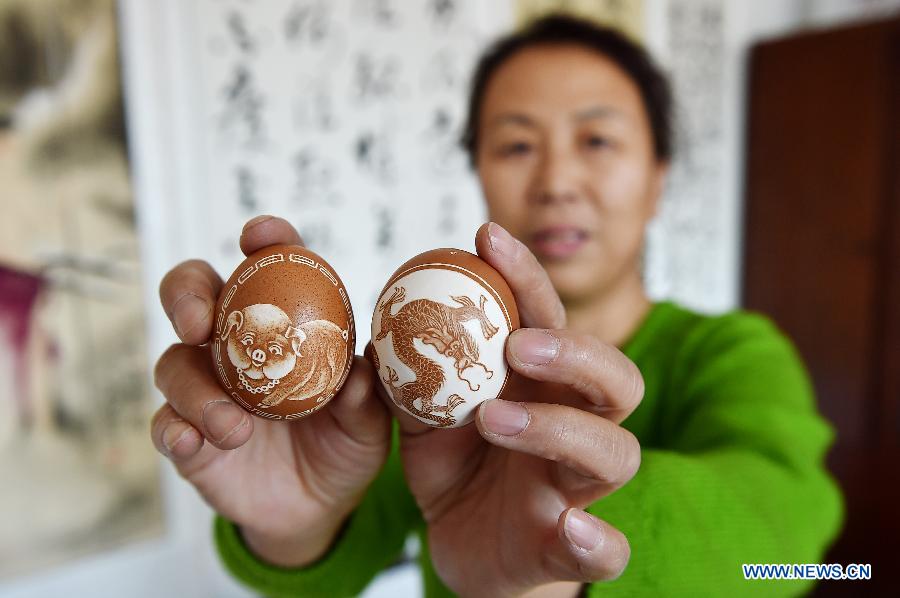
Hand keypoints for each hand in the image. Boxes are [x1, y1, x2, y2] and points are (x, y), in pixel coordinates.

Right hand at [150, 216, 389, 566]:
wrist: (321, 506)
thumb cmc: (347, 441)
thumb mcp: (369, 420)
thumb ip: (363, 395)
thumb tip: (356, 373)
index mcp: (284, 323)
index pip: (269, 266)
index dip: (263, 241)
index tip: (259, 235)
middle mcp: (235, 346)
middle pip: (193, 296)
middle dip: (187, 296)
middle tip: (200, 322)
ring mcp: (205, 390)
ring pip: (174, 365)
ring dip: (196, 390)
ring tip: (233, 426)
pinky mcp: (189, 438)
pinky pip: (165, 426)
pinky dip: (173, 430)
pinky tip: (191, 441)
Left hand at [369, 222, 643, 597]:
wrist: (465, 548)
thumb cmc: (457, 470)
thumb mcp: (426, 417)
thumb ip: (412, 375)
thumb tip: (376, 327)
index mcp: (542, 387)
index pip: (551, 322)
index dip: (528, 277)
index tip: (486, 237)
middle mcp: (574, 429)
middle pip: (615, 379)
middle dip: (573, 351)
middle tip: (517, 343)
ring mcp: (577, 489)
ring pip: (615, 452)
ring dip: (560, 429)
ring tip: (494, 420)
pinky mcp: (568, 548)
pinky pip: (606, 549)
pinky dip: (597, 541)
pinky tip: (572, 527)